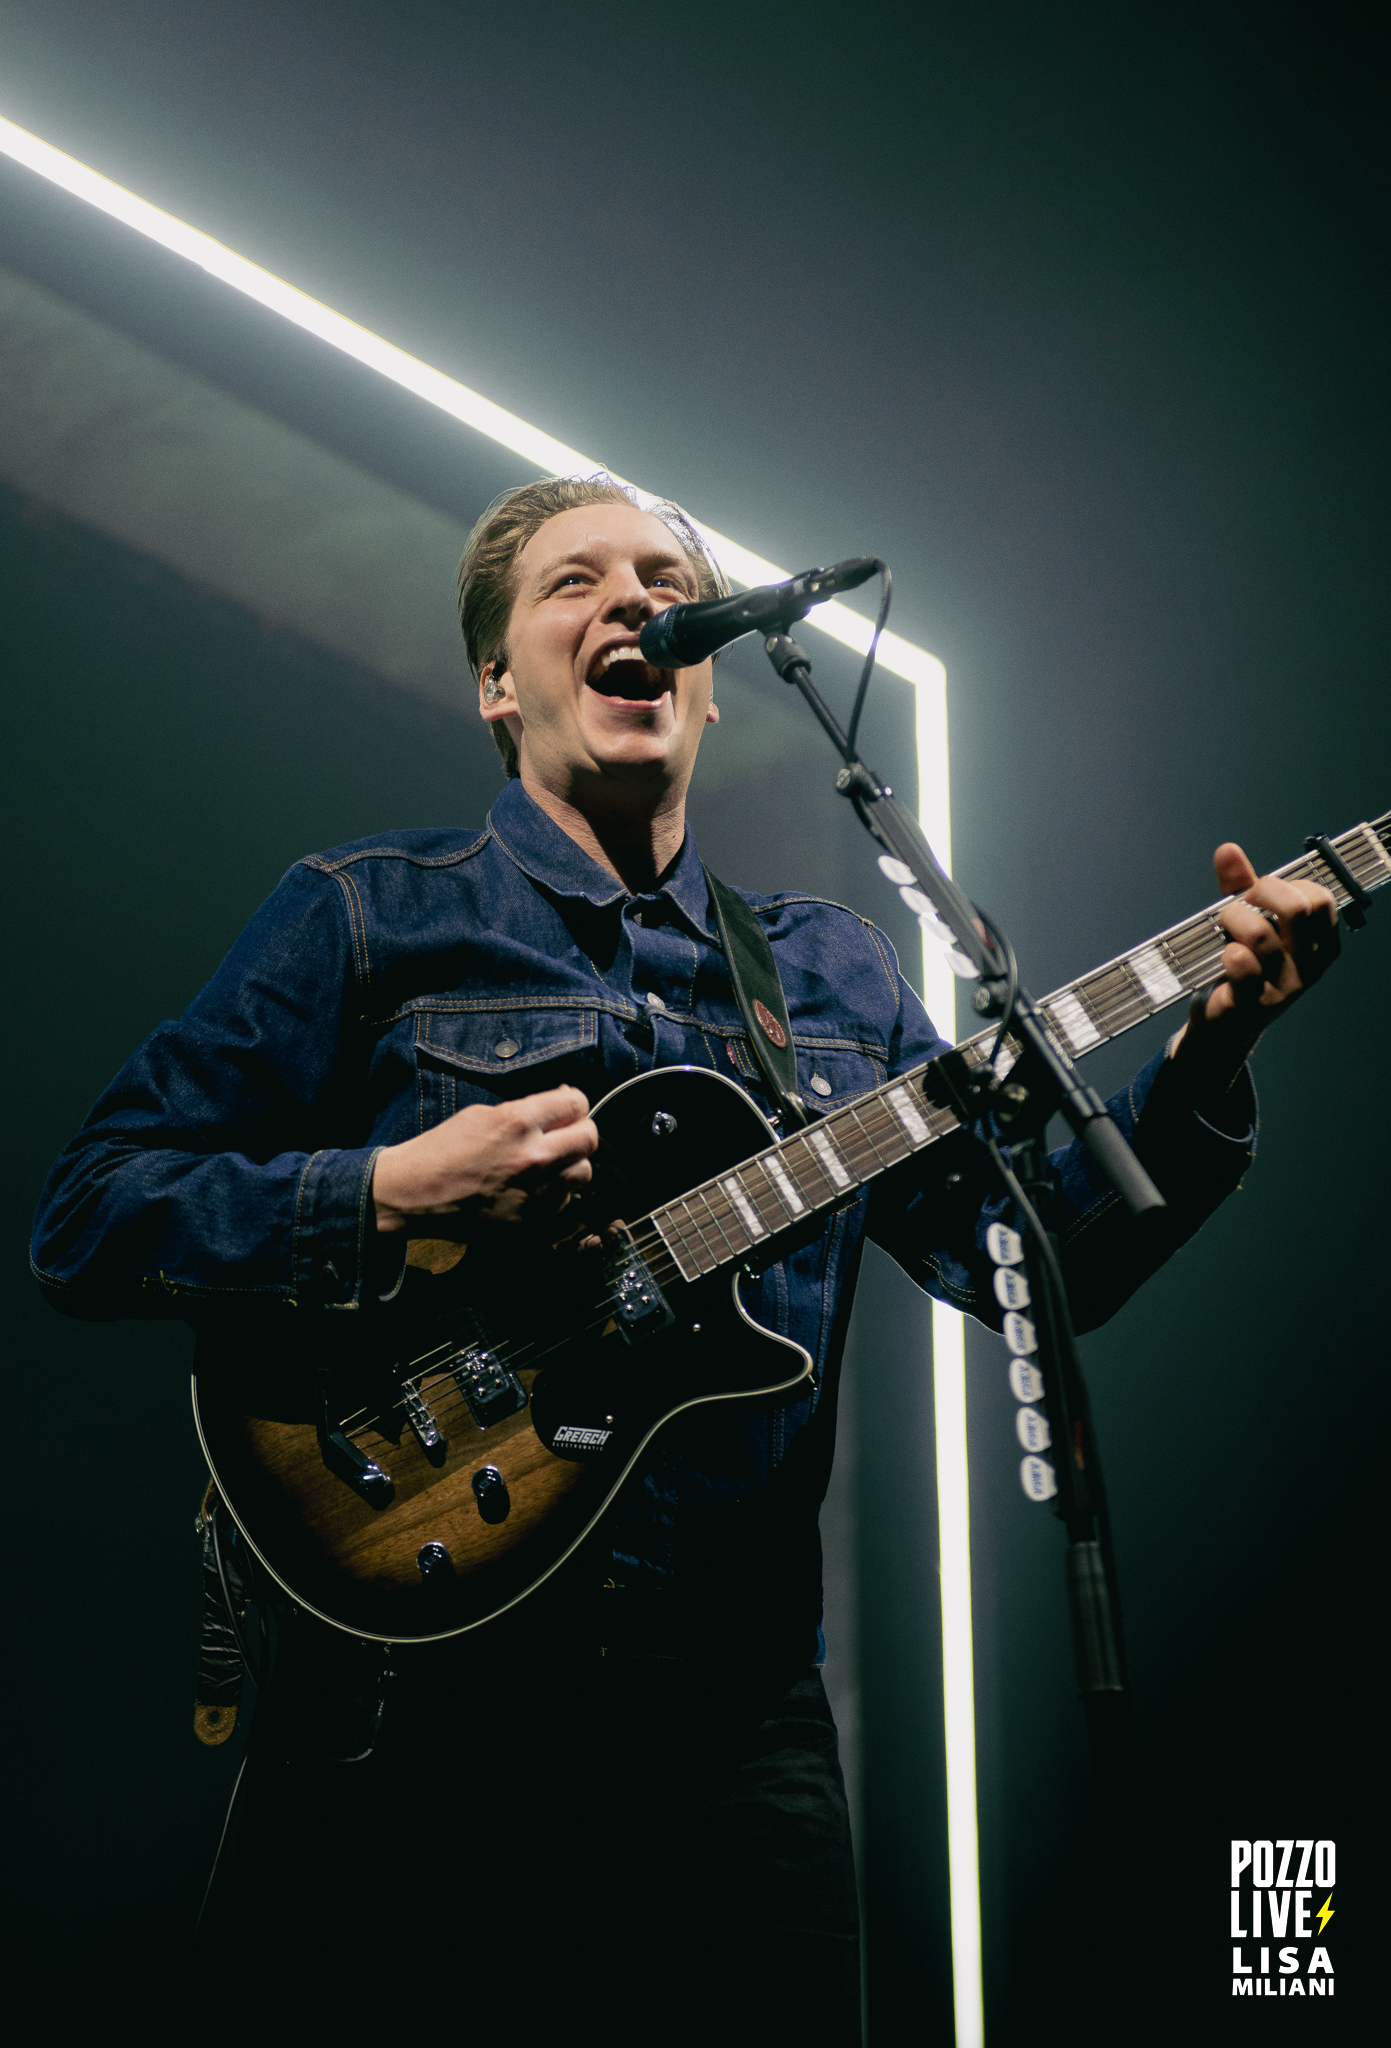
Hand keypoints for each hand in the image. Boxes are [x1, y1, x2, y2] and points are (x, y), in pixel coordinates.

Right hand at [371, 1085, 597, 1235]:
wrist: (414, 1194)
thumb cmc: (443, 1149)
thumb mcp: (482, 1114)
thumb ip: (526, 1111)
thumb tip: (560, 1105)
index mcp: (518, 1122)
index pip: (576, 1102)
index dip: (574, 1103)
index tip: (567, 1108)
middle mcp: (533, 1157)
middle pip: (590, 1138)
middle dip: (580, 1130)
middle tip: (566, 1133)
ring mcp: (534, 1192)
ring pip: (584, 1172)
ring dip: (571, 1163)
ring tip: (551, 1162)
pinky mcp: (530, 1220)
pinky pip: (564, 1200)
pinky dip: (556, 1191)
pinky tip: (535, 1186)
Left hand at [1167, 842, 1338, 1100]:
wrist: (1221, 1023)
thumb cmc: (1240, 965)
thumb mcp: (1245, 922)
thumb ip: (1240, 886)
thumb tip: (1227, 850)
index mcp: (1320, 945)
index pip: (1318, 899)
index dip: (1281, 886)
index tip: (1257, 893)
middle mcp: (1310, 968)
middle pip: (1297, 910)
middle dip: (1258, 894)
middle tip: (1237, 904)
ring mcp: (1284, 989)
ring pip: (1260, 934)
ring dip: (1231, 920)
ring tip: (1221, 929)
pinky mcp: (1253, 1006)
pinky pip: (1241, 966)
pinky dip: (1227, 952)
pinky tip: (1224, 955)